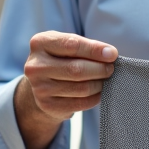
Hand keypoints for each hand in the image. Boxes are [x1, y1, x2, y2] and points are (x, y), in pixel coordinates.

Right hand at [14, 31, 116, 148]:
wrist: (42, 84)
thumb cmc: (60, 58)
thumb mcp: (67, 45)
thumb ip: (86, 46)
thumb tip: (110, 54)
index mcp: (40, 43)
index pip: (72, 45)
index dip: (95, 50)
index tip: (112, 54)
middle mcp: (35, 66)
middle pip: (76, 69)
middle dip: (99, 69)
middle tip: (111, 69)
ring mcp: (39, 88)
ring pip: (80, 88)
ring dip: (99, 85)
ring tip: (104, 80)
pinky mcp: (47, 105)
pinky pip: (79, 104)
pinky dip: (94, 98)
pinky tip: (98, 93)